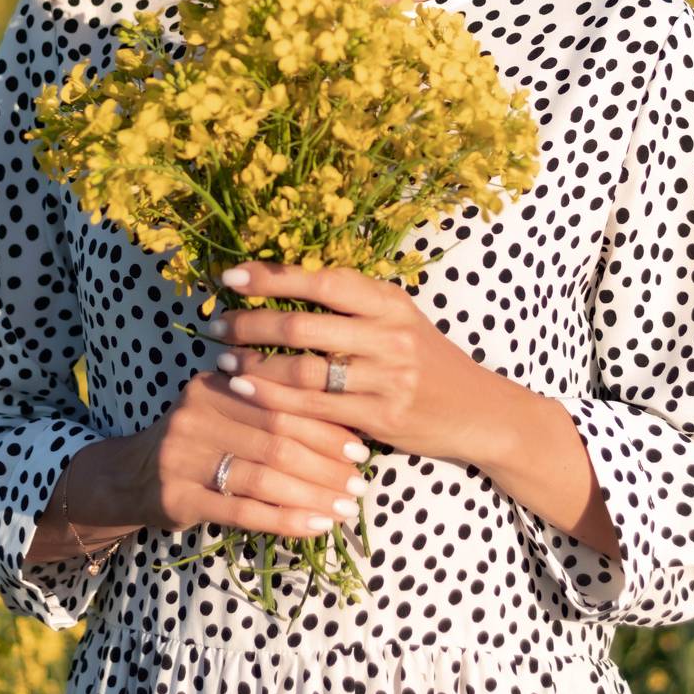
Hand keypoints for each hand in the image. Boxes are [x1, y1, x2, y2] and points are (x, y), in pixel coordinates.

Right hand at [120, 369, 371, 540]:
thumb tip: (344, 426)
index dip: (325, 426)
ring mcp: (184, 456)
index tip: (359, 447)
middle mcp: (197, 413)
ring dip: (312, 495)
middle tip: (360, 483)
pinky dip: (284, 520)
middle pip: (277, 439)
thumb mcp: (224, 410)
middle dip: (325, 464)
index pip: (281, 403)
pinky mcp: (178, 498)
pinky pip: (242, 511)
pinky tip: (315, 526)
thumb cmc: (198, 441)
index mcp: (216, 382)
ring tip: (344, 509)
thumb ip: (269, 409)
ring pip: (263, 477)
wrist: (128, 475)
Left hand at [209, 260, 490, 462]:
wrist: (478, 409)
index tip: (231, 276)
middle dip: (251, 324)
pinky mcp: (381, 416)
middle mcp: (389, 334)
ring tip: (225, 359)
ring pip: (305, 371)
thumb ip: (353, 304)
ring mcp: (386, 377)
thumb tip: (288, 281)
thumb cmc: (427, 359)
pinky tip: (248, 390)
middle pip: (304, 326)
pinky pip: (316, 408)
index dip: (274, 277)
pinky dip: (276, 398)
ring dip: (256, 365)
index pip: (323, 280)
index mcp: (389, 301)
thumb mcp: (399, 319)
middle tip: (215, 324)